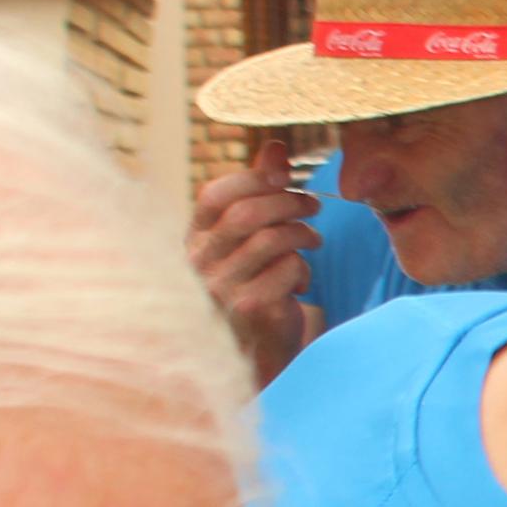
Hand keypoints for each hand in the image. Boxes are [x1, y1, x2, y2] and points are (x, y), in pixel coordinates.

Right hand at [187, 135, 321, 383]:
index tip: (285, 177)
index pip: (215, 195)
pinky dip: (303, 270)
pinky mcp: (248, 309)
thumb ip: (259, 196)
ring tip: (312, 242)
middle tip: (314, 206)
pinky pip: (288, 270)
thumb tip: (277, 147)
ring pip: (272, 239)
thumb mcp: (247, 244)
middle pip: (249, 213)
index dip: (254, 178)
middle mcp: (198, 263)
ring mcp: (220, 288)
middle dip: (289, 203)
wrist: (250, 359)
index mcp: (192, 241)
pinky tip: (300, 283)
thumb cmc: (250, 292)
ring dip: (302, 235)